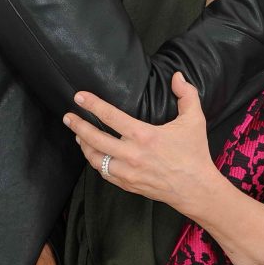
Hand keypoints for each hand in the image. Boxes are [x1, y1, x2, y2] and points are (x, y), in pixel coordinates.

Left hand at [63, 73, 218, 216]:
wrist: (196, 189)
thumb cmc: (195, 153)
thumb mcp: (195, 120)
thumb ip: (186, 94)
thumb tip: (177, 75)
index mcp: (144, 135)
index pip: (111, 116)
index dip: (92, 104)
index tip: (78, 97)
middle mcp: (132, 154)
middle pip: (95, 138)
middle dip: (78, 126)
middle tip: (68, 117)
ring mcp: (128, 172)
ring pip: (95, 158)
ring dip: (84, 145)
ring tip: (78, 135)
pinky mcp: (128, 184)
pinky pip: (104, 173)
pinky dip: (96, 162)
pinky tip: (94, 154)